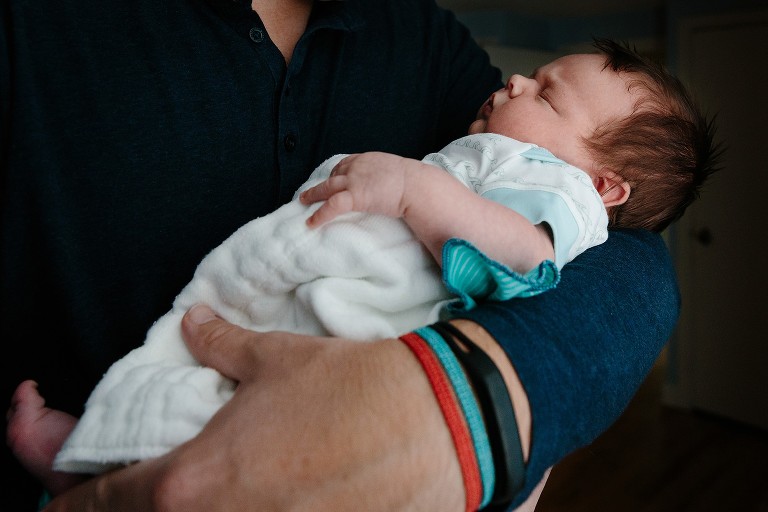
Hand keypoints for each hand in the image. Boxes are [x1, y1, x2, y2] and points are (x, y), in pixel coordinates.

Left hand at [44, 305, 463, 510]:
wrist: (436, 424)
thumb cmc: (350, 388)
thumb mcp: (277, 359)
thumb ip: (220, 345)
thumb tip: (193, 324)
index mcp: (193, 479)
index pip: (99, 502)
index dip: (70, 496)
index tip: (65, 490)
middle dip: (121, 505)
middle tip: (129, 480)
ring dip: (180, 509)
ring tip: (207, 481)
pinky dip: (238, 510)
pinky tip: (261, 489)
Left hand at [300, 152, 421, 227]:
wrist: (416, 185)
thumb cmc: (414, 181)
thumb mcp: (397, 171)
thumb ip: (387, 176)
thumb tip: (389, 185)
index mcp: (368, 159)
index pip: (345, 163)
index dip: (336, 173)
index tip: (332, 179)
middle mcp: (357, 166)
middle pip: (333, 174)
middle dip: (322, 183)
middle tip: (311, 191)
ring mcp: (354, 180)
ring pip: (326, 187)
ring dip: (313, 195)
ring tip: (303, 201)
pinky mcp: (354, 196)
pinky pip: (331, 206)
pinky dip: (319, 214)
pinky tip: (311, 222)